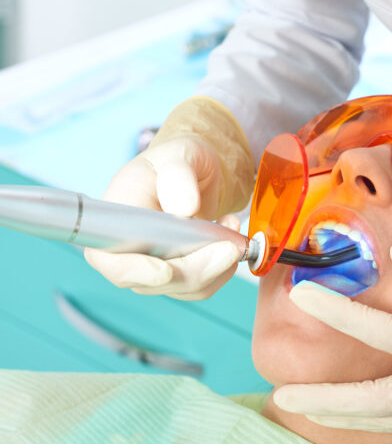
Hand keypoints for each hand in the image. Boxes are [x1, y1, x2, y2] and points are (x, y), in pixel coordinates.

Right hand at [84, 135, 239, 299]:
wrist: (197, 172)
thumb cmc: (181, 160)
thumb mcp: (180, 155)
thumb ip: (178, 176)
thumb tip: (184, 209)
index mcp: (116, 217)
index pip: (109, 258)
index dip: (135, 271)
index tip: (165, 271)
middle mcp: (127, 248)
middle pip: (152, 281)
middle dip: (197, 269)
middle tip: (230, 246)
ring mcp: (151, 265)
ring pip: (182, 288)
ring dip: (216, 266)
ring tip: (230, 225)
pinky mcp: (177, 273)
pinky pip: (201, 285)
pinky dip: (223, 267)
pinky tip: (229, 237)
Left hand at [273, 232, 391, 430]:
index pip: (378, 331)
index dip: (335, 311)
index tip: (302, 294)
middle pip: (372, 404)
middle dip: (323, 401)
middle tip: (282, 396)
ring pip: (387, 421)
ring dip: (343, 416)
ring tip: (306, 409)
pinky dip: (373, 419)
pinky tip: (357, 411)